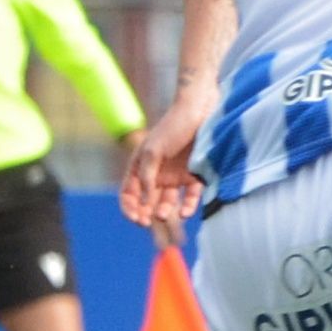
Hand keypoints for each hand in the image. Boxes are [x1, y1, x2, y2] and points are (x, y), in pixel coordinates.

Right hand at [118, 92, 210, 236]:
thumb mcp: (154, 150)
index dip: (130, 207)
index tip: (137, 218)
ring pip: (168, 203)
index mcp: (141, 165)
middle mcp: (157, 173)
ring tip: (165, 214)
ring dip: (165, 212)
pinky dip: (188, 206)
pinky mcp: (195, 175)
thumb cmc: (174, 125)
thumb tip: (144, 203)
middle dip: (146, 214)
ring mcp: (175, 175)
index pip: (129, 192)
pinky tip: (186, 212)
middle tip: (149, 221)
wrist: (202, 109)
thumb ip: (147, 177)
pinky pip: (190, 197)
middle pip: (147, 201)